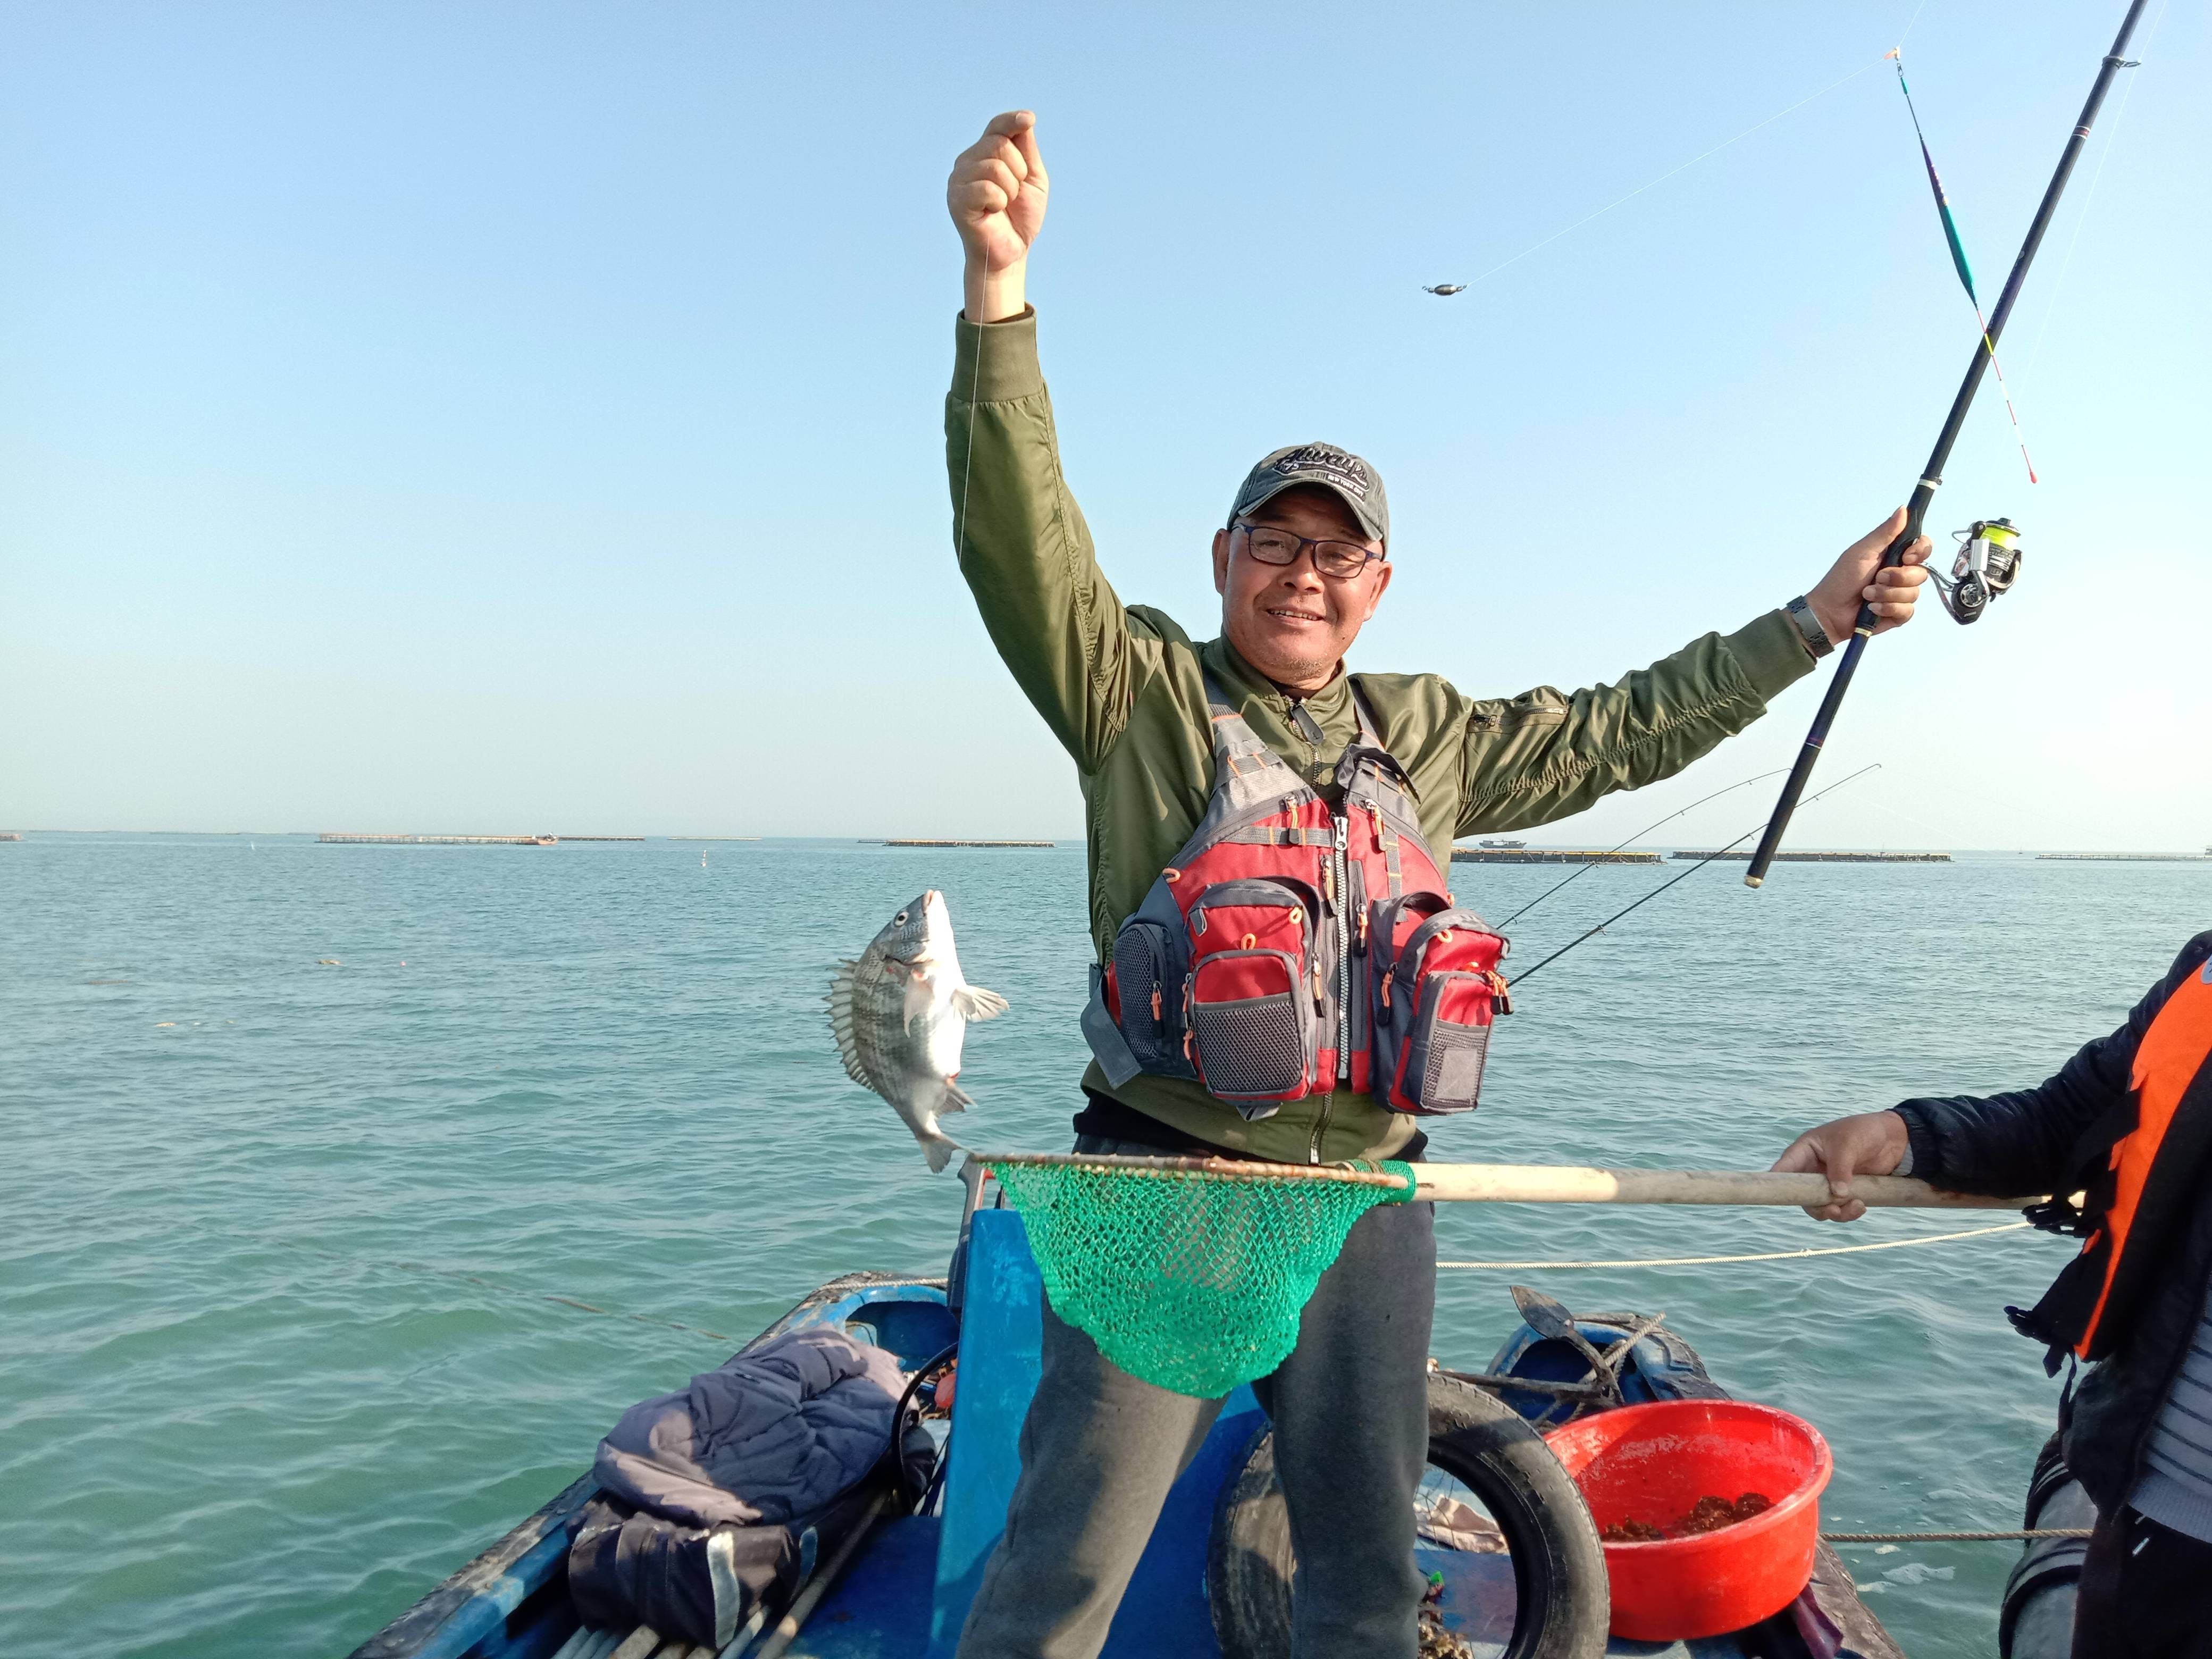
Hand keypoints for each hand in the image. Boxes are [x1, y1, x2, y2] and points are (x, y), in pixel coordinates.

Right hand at [948, 111, 1047, 322]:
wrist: (1011, 252)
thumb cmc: (1020, 217)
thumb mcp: (1032, 179)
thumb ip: (1026, 151)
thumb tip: (1024, 120)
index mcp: (984, 154)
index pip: (997, 127)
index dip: (1012, 120)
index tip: (1028, 119)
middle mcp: (967, 162)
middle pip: (1000, 144)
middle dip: (1019, 171)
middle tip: (1014, 194)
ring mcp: (958, 180)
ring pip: (995, 166)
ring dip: (1010, 190)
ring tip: (1003, 204)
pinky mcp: (957, 200)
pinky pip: (986, 188)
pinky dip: (999, 202)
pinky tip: (992, 212)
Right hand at [1770, 1110, 1909, 1221]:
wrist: (1894, 1139)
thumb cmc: (1864, 1131)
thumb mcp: (1848, 1143)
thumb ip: (1840, 1168)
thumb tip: (1837, 1194)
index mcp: (1805, 1151)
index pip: (1784, 1169)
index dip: (1777, 1184)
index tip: (1779, 1196)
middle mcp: (1812, 1169)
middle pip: (1801, 1195)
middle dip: (1816, 1205)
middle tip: (1833, 1209)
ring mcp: (1827, 1182)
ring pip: (1819, 1206)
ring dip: (1836, 1212)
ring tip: (1857, 1206)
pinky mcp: (1844, 1192)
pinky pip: (1838, 1209)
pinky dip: (1848, 1212)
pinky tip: (1862, 1206)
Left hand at [1804, 508, 1932, 642]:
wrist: (1829, 612)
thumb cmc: (1842, 579)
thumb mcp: (1862, 552)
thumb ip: (1885, 532)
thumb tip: (1903, 509)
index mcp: (1894, 555)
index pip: (1923, 547)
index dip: (1920, 551)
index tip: (1905, 557)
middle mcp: (1901, 574)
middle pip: (1922, 572)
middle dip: (1897, 577)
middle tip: (1876, 578)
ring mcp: (1901, 595)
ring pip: (1914, 593)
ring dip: (1887, 594)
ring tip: (1867, 595)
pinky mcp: (1898, 614)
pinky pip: (1907, 610)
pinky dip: (1888, 608)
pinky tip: (1872, 609)